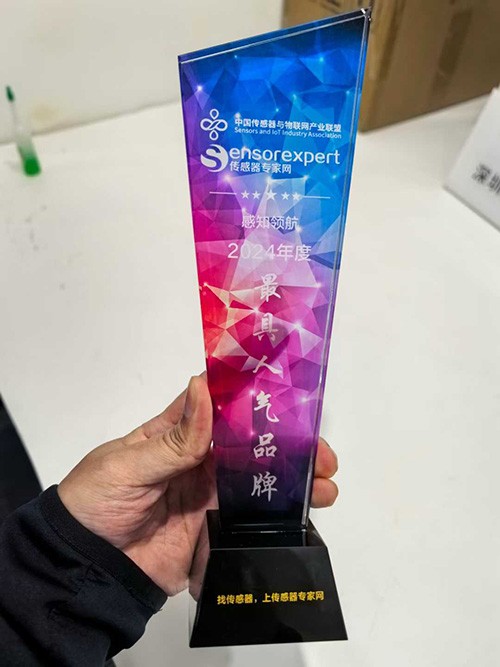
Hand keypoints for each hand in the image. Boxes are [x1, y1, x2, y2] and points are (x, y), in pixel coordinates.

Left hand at [58, 375, 338, 595]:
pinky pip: (250, 519)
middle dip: (286, 443)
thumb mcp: (127, 465)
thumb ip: (174, 439)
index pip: (217, 404)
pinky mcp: (214, 530)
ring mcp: (209, 496)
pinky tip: (304, 515)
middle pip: (249, 443)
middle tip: (318, 452)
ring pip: (257, 480)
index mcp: (175, 433)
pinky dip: (278, 516)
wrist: (88, 569)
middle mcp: (198, 460)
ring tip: (324, 484)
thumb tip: (203, 387)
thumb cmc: (95, 502)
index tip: (286, 390)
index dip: (249, 394)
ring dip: (292, 480)